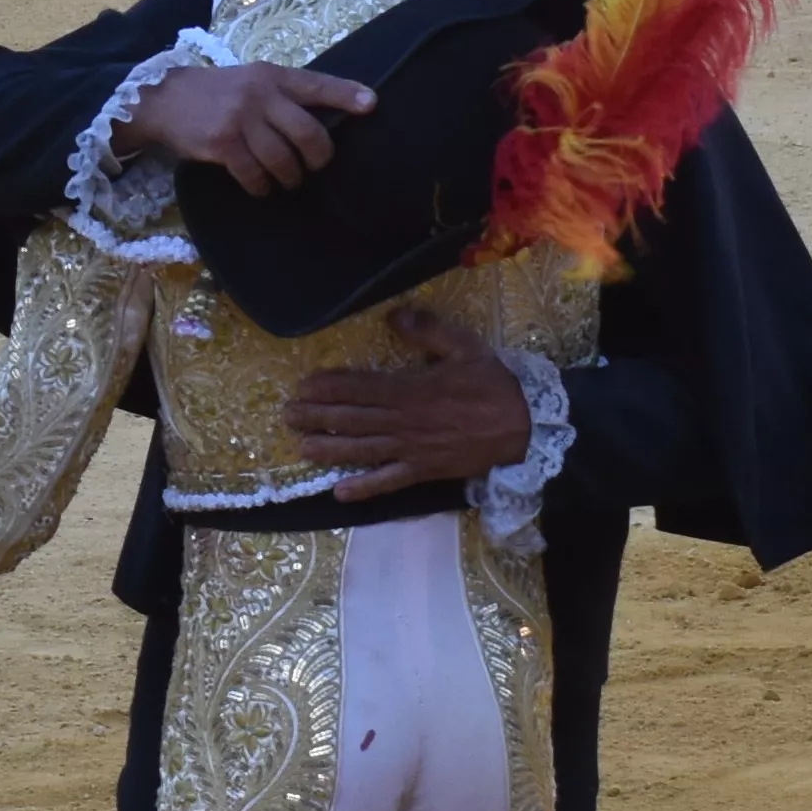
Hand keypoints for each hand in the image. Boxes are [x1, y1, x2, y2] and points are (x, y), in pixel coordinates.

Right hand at [122, 60, 370, 189]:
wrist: (165, 99)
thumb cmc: (218, 92)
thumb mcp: (252, 80)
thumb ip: (283, 94)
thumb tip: (323, 118)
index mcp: (272, 76)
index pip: (317, 84)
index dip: (346, 95)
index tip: (371, 105)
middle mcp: (260, 94)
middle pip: (308, 132)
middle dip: (318, 157)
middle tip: (316, 166)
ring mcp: (241, 119)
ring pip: (283, 159)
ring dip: (290, 177)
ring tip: (288, 180)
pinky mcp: (222, 144)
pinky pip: (254, 174)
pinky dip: (262, 186)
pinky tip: (260, 186)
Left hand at [285, 310, 534, 492]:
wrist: (525, 427)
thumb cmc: (493, 385)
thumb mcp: (465, 347)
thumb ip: (429, 331)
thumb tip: (394, 317)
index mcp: (412, 389)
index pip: (361, 387)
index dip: (329, 387)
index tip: (303, 385)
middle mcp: (404, 421)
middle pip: (352, 419)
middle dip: (317, 416)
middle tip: (287, 416)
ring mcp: (412, 449)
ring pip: (362, 449)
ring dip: (329, 449)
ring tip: (300, 447)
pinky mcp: (423, 471)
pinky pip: (389, 482)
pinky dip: (364, 489)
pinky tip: (339, 493)